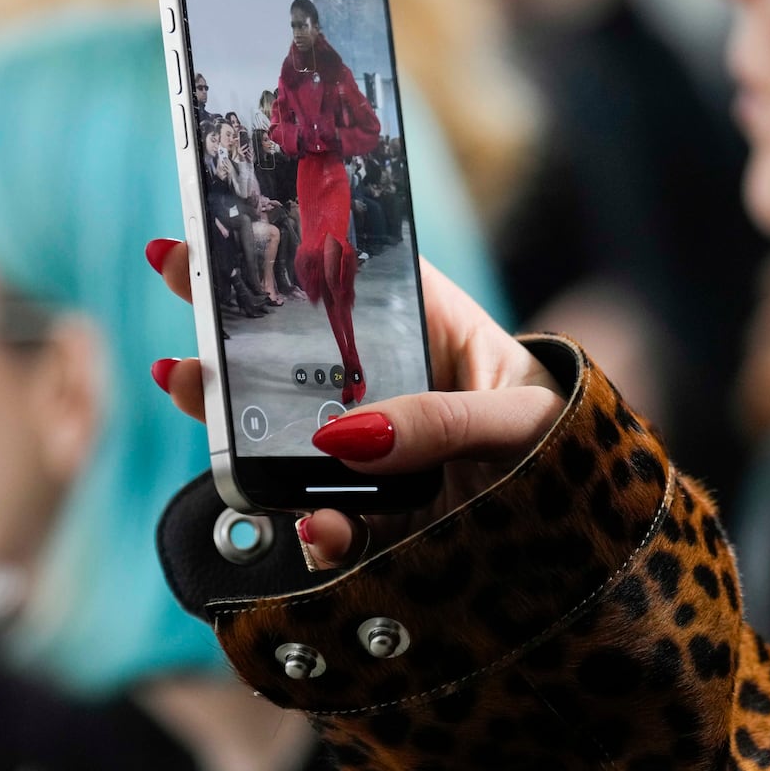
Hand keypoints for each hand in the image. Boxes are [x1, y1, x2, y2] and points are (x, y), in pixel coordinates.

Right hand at [147, 242, 565, 567]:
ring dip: (234, 426)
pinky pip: (326, 523)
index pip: (342, 274)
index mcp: (423, 326)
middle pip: (290, 350)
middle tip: (171, 296)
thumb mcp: (520, 418)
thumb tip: (347, 437)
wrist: (598, 540)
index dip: (278, 248)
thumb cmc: (567, 443)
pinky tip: (322, 528)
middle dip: (225, 328)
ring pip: (285, 436)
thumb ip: (443, 420)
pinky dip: (315, 531)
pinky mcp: (375, 520)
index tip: (213, 230)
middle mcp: (385, 383)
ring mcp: (371, 453)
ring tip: (193, 394)